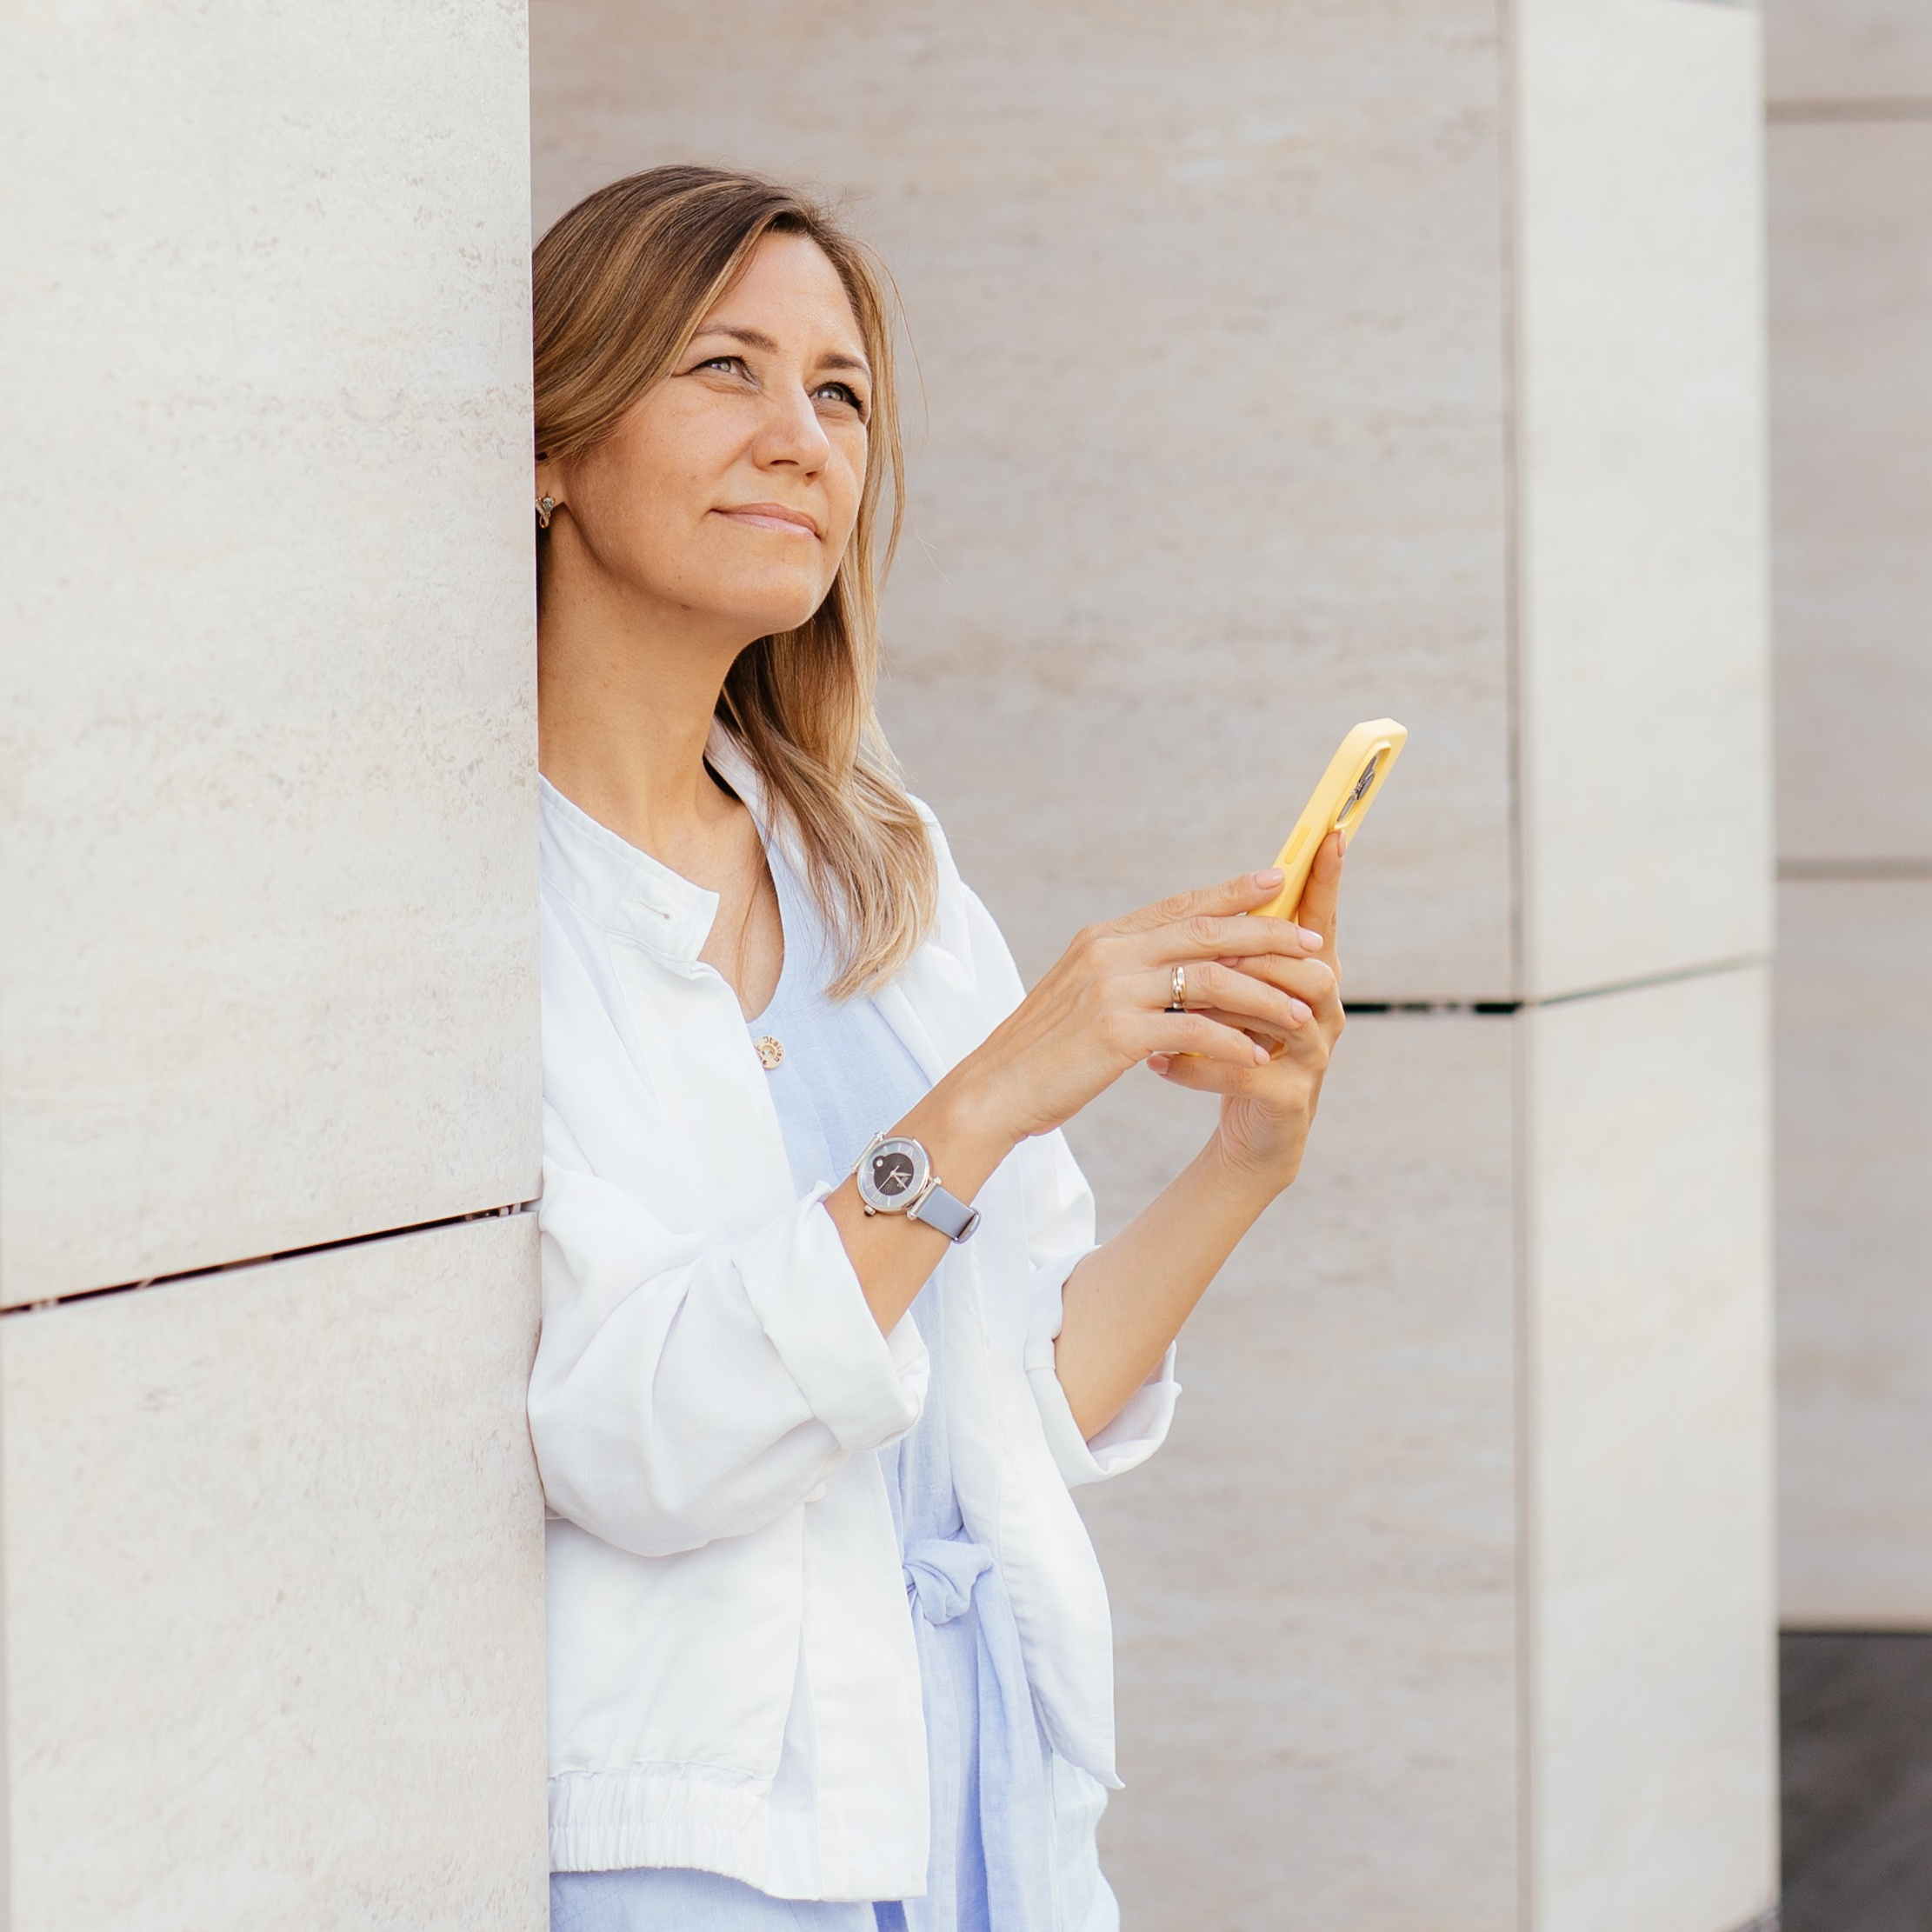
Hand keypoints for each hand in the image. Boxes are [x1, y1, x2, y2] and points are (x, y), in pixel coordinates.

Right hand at [946, 866, 1331, 1150]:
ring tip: (1302, 1012)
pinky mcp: (1117, 1033)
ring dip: (1263, 994)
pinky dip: (1231, 1042)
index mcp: (1102, 939)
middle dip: (1267, 935)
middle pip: (1205, 931)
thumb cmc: (1041, 1053)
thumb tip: (1175, 966)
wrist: (991, 1092)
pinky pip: (1193, 1030)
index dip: (1232, 892)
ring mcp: (1112, 990)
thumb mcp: (1082, 997)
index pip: (1180, 906)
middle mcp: (1109, 952)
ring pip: (1210, 978)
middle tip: (1313, 942)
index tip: (1278, 880)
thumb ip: (1125, 973)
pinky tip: (1258, 1057)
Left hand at [1146, 830, 1345, 1190]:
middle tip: (1207, 948)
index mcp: (1310, 973)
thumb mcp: (1233, 993)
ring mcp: (1312, 1055)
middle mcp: (1323, 1009)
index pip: (1321, 916)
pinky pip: (1243, 1068)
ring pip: (1277, 1012)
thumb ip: (1232, 950)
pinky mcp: (1289, 1096)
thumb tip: (1215, 896)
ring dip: (1221, 1005)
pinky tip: (1157, 1061)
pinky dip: (1196, 1063)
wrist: (1249, 1135)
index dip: (1328, 877)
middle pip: (1303, 963)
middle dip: (1256, 951)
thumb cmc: (1237, 1050)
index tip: (1334, 832)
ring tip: (1171, 1006)